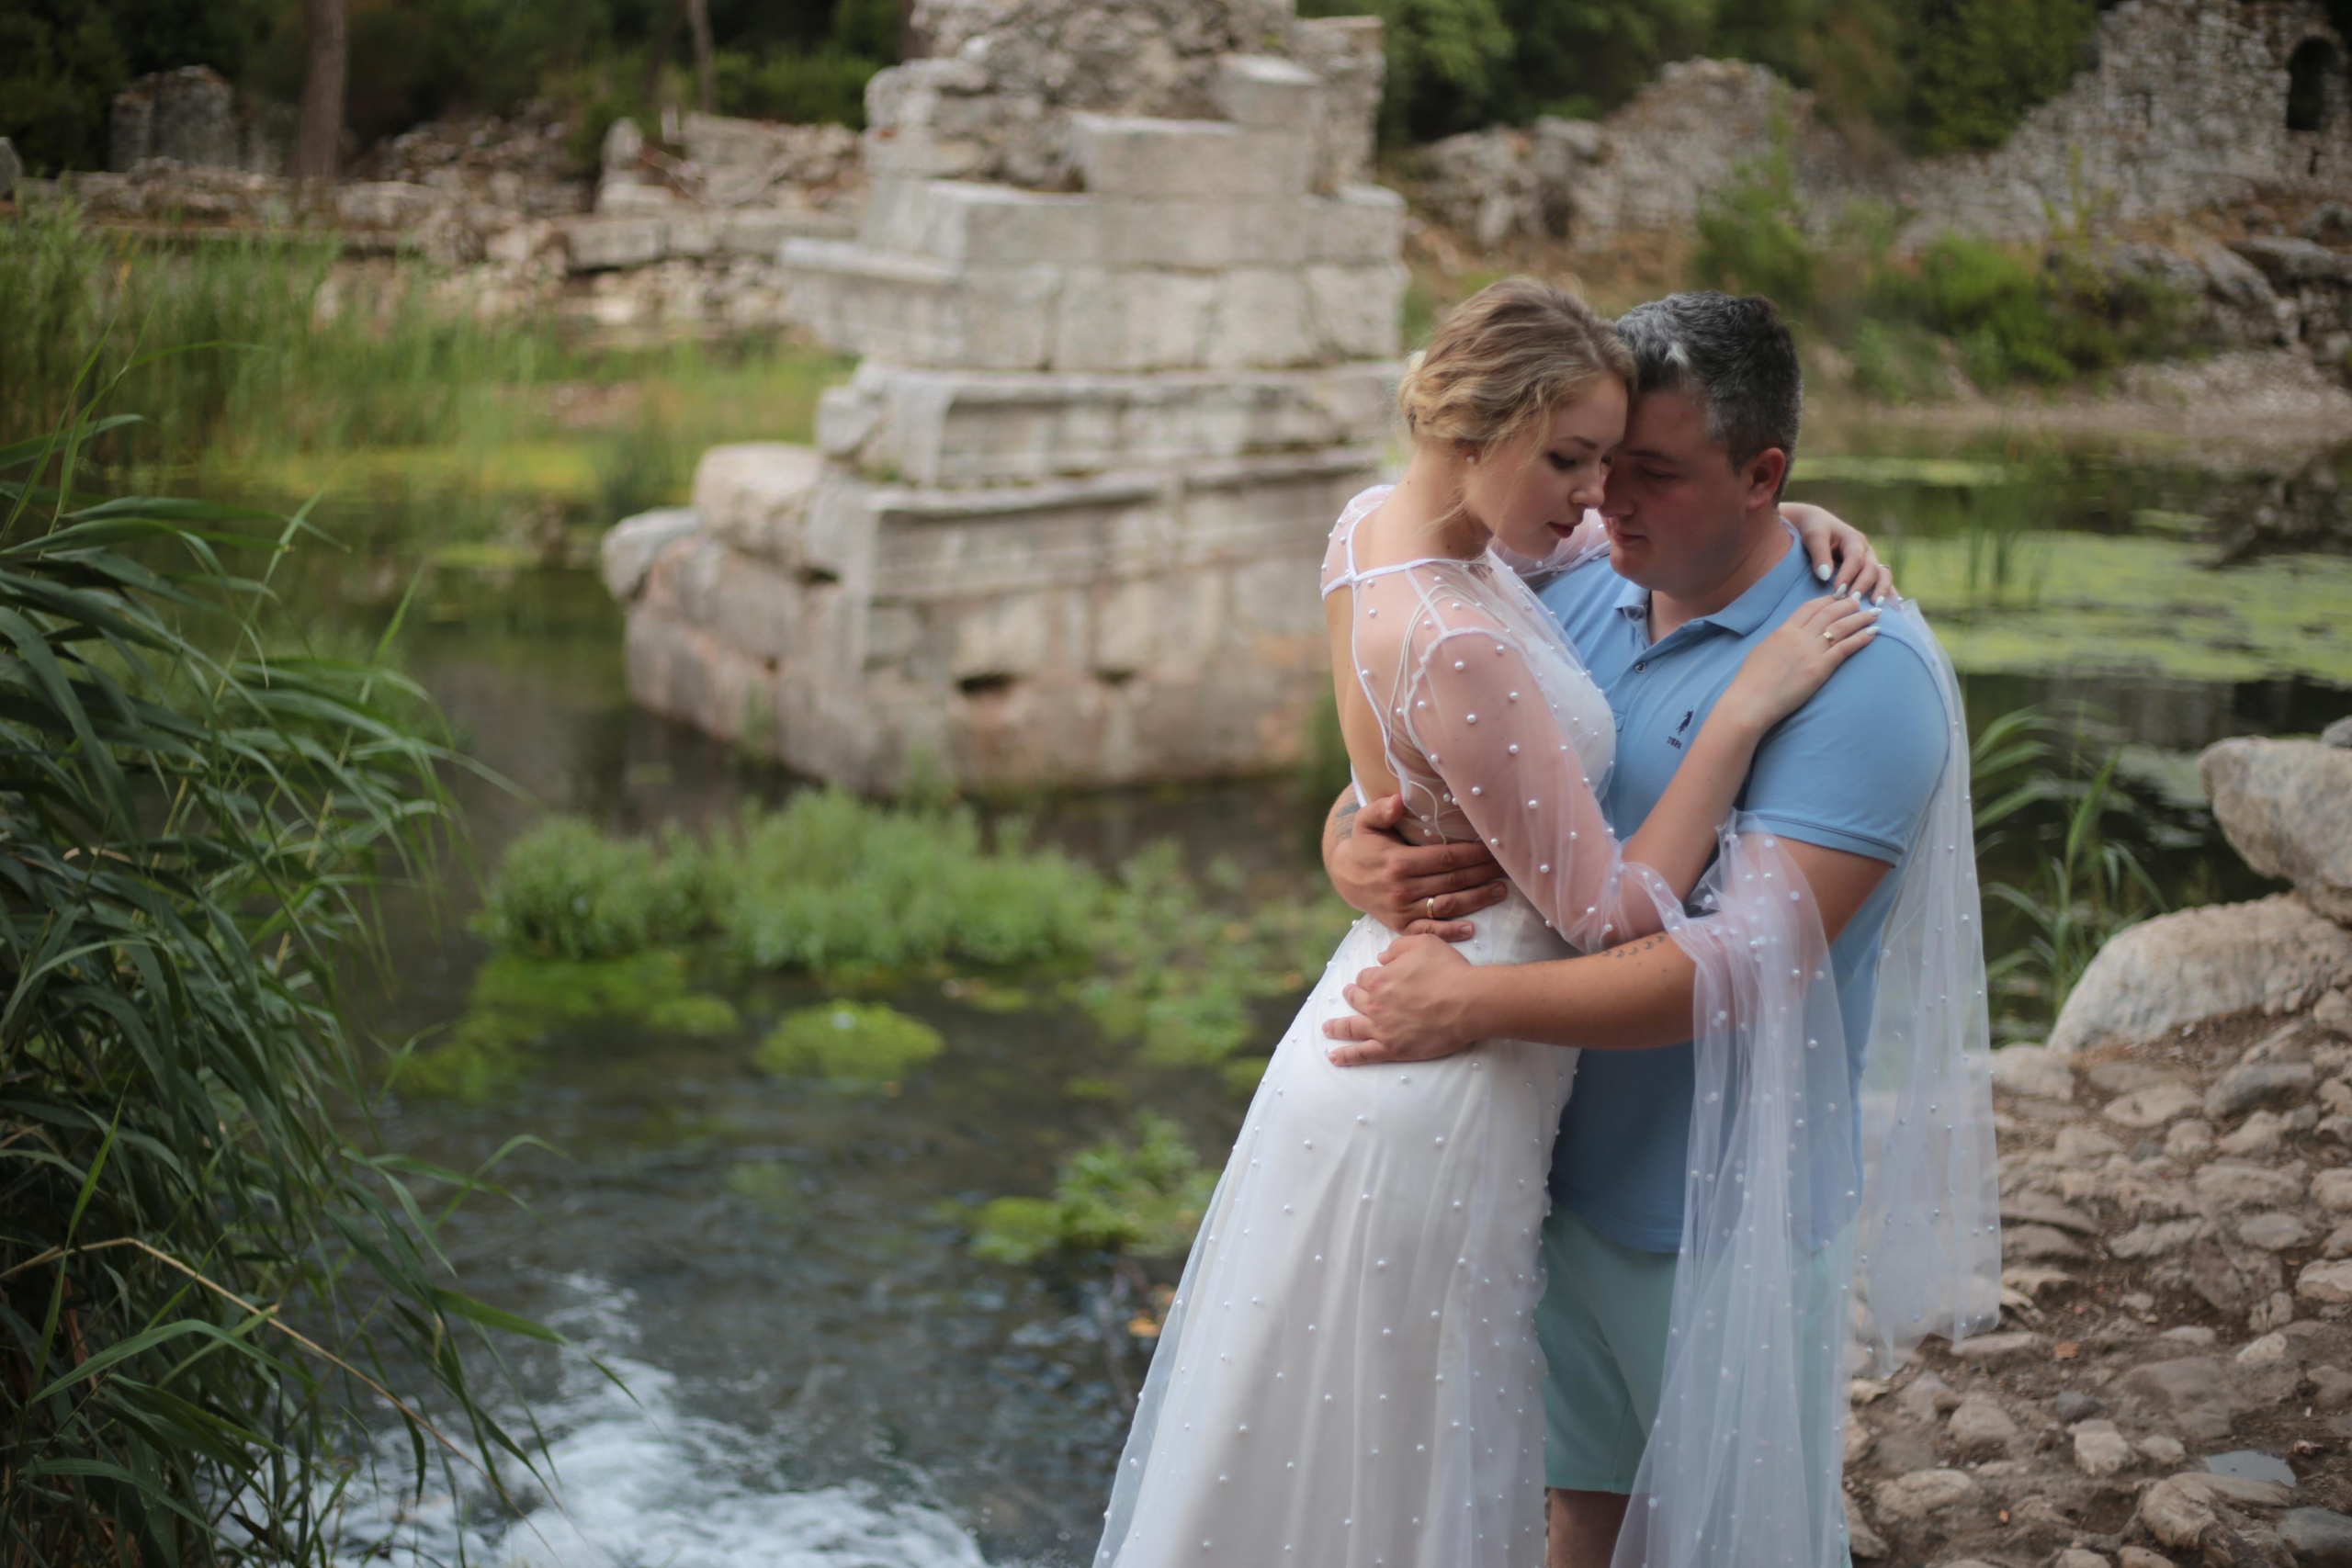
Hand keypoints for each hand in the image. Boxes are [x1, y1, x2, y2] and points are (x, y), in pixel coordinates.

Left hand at [1323, 935, 1481, 1064]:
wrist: (1468, 1002)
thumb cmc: (1449, 970)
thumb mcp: (1423, 943)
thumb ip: (1398, 947)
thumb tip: (1382, 958)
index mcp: (1380, 979)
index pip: (1365, 977)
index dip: (1370, 976)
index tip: (1373, 978)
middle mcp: (1375, 1004)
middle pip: (1356, 999)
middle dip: (1351, 996)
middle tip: (1349, 996)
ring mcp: (1381, 1028)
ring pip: (1352, 1027)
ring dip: (1337, 1027)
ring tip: (1328, 1028)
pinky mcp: (1392, 1049)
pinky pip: (1363, 1054)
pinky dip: (1347, 1056)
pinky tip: (1334, 1057)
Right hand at [1326, 793, 1508, 937]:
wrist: (1345, 877)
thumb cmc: (1364, 845)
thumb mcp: (1365, 822)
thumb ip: (1381, 810)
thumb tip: (1398, 800)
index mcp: (1398, 862)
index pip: (1446, 858)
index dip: (1473, 854)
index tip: (1493, 848)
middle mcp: (1403, 888)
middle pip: (1453, 881)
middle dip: (1483, 873)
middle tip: (1507, 867)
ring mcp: (1403, 910)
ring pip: (1448, 905)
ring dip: (1478, 899)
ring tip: (1501, 891)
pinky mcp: (1401, 925)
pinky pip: (1429, 931)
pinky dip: (1451, 932)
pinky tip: (1472, 929)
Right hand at [1718, 594, 1879, 732]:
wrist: (1751, 701)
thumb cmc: (1751, 680)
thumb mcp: (1762, 650)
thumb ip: (1779, 639)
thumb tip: (1789, 635)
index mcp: (1784, 630)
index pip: (1810, 607)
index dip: (1827, 600)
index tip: (1839, 597)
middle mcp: (1800, 636)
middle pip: (1830, 613)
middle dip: (1848, 605)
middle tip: (1860, 601)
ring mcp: (1811, 651)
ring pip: (1842, 627)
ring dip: (1860, 618)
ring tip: (1874, 614)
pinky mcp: (1820, 668)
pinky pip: (1845, 648)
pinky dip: (1861, 639)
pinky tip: (1872, 634)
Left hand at [1780, 502, 1896, 603]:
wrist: (1817, 525)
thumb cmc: (1814, 529)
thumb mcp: (1814, 536)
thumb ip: (1819, 554)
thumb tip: (1824, 576)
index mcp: (1854, 539)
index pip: (1855, 558)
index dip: (1848, 575)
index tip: (1838, 591)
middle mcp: (1866, 551)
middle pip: (1871, 569)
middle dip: (1863, 586)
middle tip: (1853, 602)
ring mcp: (1870, 561)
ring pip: (1883, 575)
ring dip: (1882, 591)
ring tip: (1875, 607)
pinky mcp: (1869, 572)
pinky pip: (1882, 583)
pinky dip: (1888, 595)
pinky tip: (1893, 610)